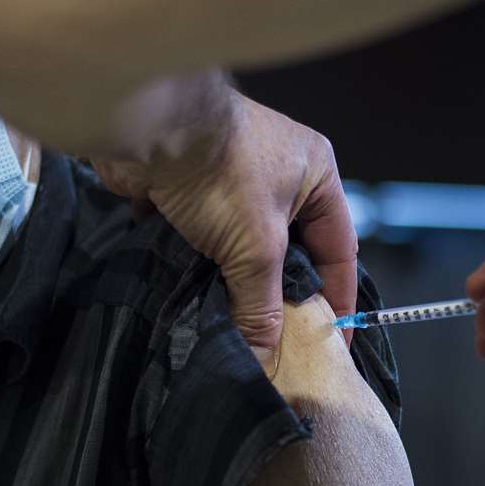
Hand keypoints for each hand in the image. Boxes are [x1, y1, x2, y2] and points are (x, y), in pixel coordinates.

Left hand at [93, 83, 357, 372]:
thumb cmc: (219, 171)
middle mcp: (279, 173)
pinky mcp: (190, 189)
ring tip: (233, 328)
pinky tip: (194, 298)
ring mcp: (232, 179)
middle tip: (277, 342)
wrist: (146, 130)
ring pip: (242, 248)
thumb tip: (264, 355)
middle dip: (280, 296)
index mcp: (316, 175)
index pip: (338, 249)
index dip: (337, 298)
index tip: (333, 342)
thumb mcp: (256, 247)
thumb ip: (263, 305)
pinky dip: (198, 267)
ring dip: (234, 284)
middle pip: (289, 252)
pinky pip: (203, 239)